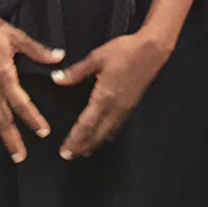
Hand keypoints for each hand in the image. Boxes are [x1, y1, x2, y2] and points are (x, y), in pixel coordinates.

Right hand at [0, 1, 61, 163]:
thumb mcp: (16, 36)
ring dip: (1, 132)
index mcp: (3, 74)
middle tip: (20, 157)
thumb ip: (37, 50)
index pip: (20, 102)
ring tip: (10, 148)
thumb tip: (60, 57)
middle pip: (2, 118)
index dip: (32, 118)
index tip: (43, 132)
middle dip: (12, 138)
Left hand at [51, 29, 170, 159]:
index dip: (75, 139)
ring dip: (94, 143)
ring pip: (107, 133)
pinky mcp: (131, 105)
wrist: (152, 50)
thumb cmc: (124, 51)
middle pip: (97, 134)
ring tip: (83, 151)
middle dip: (82, 146)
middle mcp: (115, 107)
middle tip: (69, 156)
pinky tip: (103, 137)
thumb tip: (56, 79)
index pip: (86, 124)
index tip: (65, 150)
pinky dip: (106, 135)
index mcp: (104, 97)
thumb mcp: (96, 58)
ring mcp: (125, 108)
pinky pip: (116, 126)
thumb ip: (76, 72)